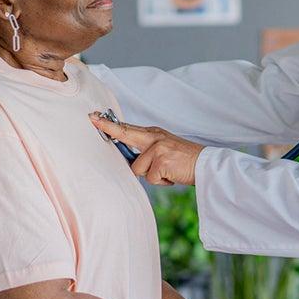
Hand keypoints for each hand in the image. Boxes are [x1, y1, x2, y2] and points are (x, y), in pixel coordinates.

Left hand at [89, 113, 203, 185]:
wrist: (206, 165)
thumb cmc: (185, 161)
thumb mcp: (165, 150)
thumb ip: (147, 151)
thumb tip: (131, 163)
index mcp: (154, 134)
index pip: (128, 128)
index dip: (110, 124)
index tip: (94, 117)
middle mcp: (155, 137)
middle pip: (125, 133)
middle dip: (108, 128)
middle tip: (91, 118)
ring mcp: (158, 147)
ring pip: (138, 168)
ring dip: (152, 175)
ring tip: (167, 172)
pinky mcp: (161, 160)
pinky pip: (150, 177)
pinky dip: (162, 181)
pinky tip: (172, 175)